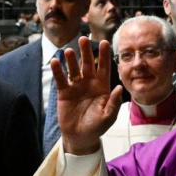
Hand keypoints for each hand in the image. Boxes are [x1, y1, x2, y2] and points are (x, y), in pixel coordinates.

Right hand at [55, 37, 123, 155]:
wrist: (80, 136)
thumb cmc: (97, 126)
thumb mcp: (108, 116)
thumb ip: (114, 103)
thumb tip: (120, 88)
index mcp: (102, 86)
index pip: (104, 68)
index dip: (104, 56)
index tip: (105, 42)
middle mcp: (89, 83)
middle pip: (88, 64)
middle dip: (86, 52)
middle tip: (83, 39)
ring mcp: (76, 86)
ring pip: (74, 69)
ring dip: (71, 59)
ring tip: (68, 50)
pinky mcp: (64, 92)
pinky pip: (61, 79)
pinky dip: (58, 70)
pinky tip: (55, 61)